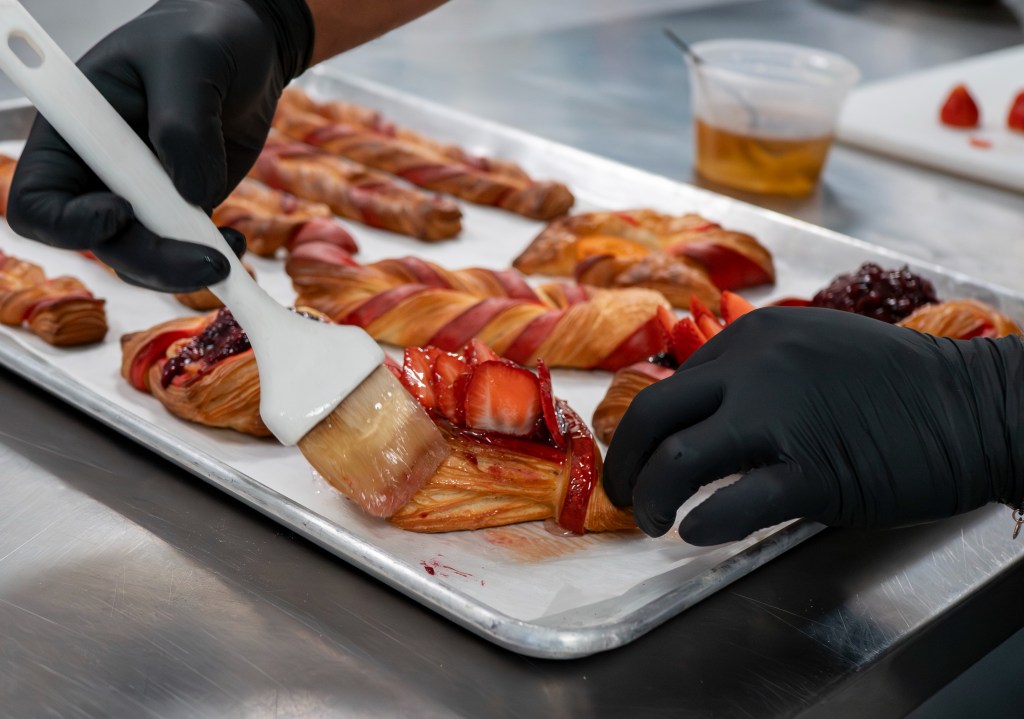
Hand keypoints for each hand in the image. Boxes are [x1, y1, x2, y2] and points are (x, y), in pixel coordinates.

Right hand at [6, 0, 312, 292]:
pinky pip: (184, 250)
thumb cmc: (201, 37)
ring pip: (144, 257)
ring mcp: (144, 195)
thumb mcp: (189, 63)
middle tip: (207, 263)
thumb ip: (184, 126)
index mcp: (74, 132)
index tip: (121, 212)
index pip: (40, 201)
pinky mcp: (182, 206)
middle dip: (152, 259)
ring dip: (182, 267)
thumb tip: (193, 193)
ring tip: (227, 256)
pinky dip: (209, 256)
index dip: (71, 222)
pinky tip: (235, 243)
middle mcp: (100, 172)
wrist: (247, 47)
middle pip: (102, 243)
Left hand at [604, 307, 1023, 544]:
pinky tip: (698, 533)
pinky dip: (705, 524)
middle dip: (627, 466)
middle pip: (653, 418)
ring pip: (679, 460)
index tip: (639, 461)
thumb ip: (751, 375)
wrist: (975, 406)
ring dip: (653, 498)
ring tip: (655, 523)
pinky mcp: (817, 470)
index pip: (667, 386)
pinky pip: (738, 503)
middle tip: (627, 498)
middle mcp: (757, 366)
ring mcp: (784, 416)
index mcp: (753, 336)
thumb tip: (695, 419)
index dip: (642, 434)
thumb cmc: (896, 385)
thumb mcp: (809, 352)